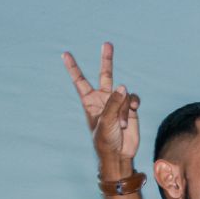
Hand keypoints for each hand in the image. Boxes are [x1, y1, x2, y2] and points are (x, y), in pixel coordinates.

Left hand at [62, 43, 140, 169]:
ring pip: (123, 93)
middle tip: (107, 44)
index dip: (73, 68)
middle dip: (107, 60)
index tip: (65, 54)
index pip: (80, 80)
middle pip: (105, 74)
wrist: (119, 154)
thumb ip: (114, 102)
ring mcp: (118, 102)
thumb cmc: (105, 140)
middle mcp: (103, 98)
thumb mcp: (105, 121)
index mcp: (90, 101)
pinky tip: (132, 112)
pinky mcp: (131, 109)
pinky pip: (134, 99)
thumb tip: (124, 86)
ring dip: (124, 108)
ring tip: (122, 123)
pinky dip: (133, 105)